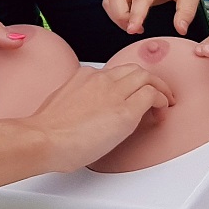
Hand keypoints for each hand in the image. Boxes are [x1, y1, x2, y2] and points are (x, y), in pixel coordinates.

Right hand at [22, 61, 173, 175]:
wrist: (43, 139)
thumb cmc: (46, 131)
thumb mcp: (60, 105)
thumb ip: (76, 102)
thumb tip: (83, 113)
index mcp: (83, 76)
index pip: (113, 73)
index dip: (127, 83)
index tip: (130, 94)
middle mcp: (100, 79)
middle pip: (133, 69)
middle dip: (149, 79)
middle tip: (157, 93)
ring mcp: (114, 93)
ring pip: (146, 76)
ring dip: (159, 87)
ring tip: (165, 101)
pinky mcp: (125, 112)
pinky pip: (151, 96)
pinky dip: (161, 100)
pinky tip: (161, 111)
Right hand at [103, 0, 203, 36]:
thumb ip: (186, 11)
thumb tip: (180, 30)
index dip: (135, 15)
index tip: (133, 30)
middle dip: (120, 16)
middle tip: (137, 29)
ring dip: (116, 16)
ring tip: (135, 26)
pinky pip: (111, 2)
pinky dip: (116, 14)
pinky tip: (132, 21)